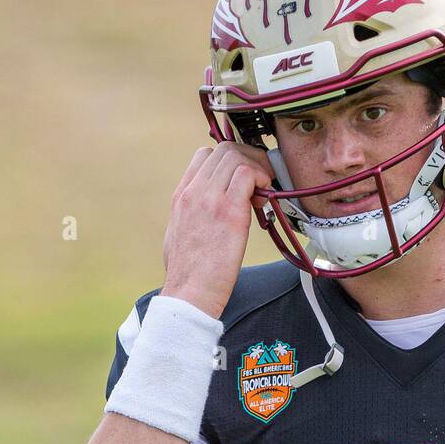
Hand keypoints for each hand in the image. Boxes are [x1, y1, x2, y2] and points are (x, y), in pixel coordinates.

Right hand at [162, 142, 273, 318]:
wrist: (189, 293)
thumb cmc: (188, 274)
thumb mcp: (179, 235)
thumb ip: (193, 216)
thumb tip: (208, 213)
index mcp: (182, 196)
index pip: (204, 155)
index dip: (229, 160)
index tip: (243, 177)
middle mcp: (194, 192)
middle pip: (224, 150)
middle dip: (249, 158)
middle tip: (262, 179)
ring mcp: (209, 199)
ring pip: (236, 156)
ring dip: (257, 167)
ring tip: (264, 189)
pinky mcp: (229, 211)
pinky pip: (247, 174)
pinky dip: (261, 177)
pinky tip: (264, 198)